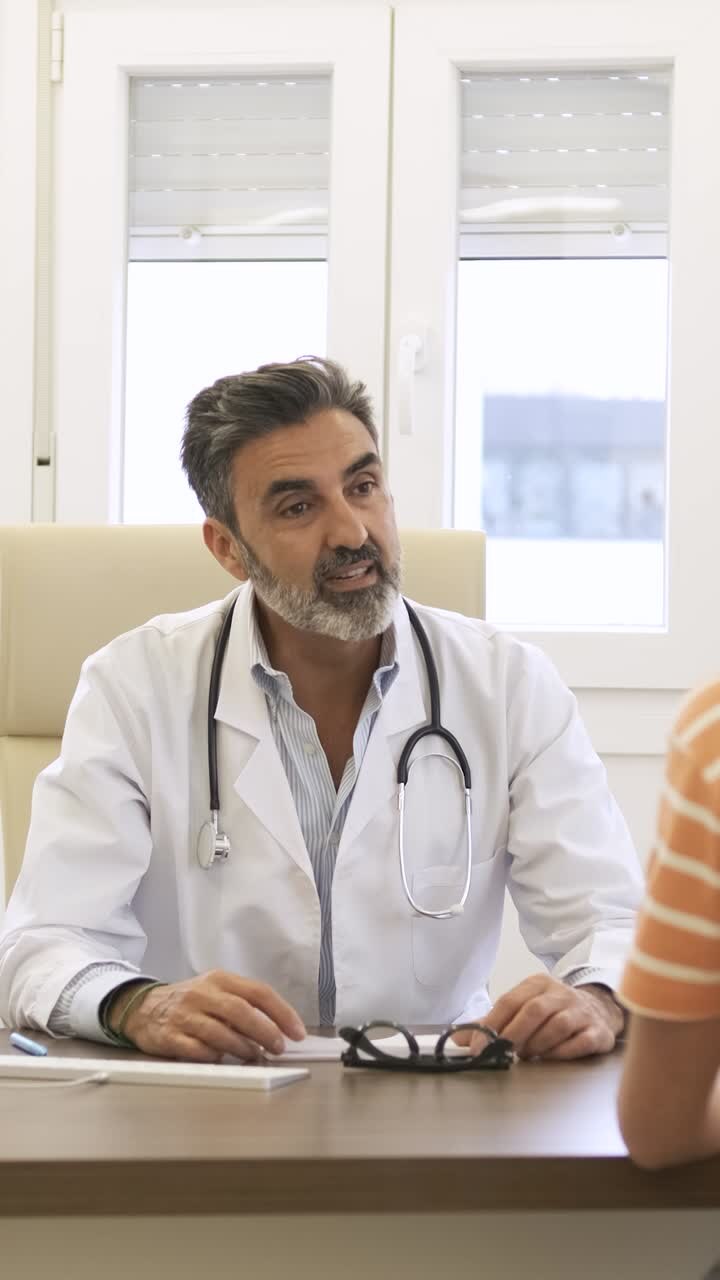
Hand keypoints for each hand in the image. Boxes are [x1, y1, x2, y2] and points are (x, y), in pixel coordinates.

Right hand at [106, 969, 305, 1061]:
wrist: (143, 1008)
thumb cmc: (190, 1002)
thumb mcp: (216, 991)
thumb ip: (243, 1004)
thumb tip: (279, 1028)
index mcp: (220, 979)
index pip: (259, 992)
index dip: (282, 1013)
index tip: (297, 1032)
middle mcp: (203, 994)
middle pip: (241, 1012)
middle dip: (265, 1032)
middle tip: (279, 1048)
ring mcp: (185, 1015)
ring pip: (221, 1034)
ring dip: (243, 1048)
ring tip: (255, 1056)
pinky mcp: (170, 1037)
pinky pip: (198, 1051)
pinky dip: (214, 1057)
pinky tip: (223, 1059)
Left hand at [454, 975, 623, 1060]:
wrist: (600, 1009)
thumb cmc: (554, 1010)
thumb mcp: (524, 1007)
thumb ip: (493, 1022)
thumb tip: (459, 1039)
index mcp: (538, 984)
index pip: (510, 1001)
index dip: (492, 1025)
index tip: (478, 1047)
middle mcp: (561, 994)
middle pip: (534, 1011)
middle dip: (513, 1035)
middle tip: (502, 1053)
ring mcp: (581, 1012)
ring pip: (557, 1026)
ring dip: (537, 1045)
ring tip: (526, 1056)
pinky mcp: (598, 1031)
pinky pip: (579, 1043)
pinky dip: (561, 1053)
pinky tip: (550, 1058)